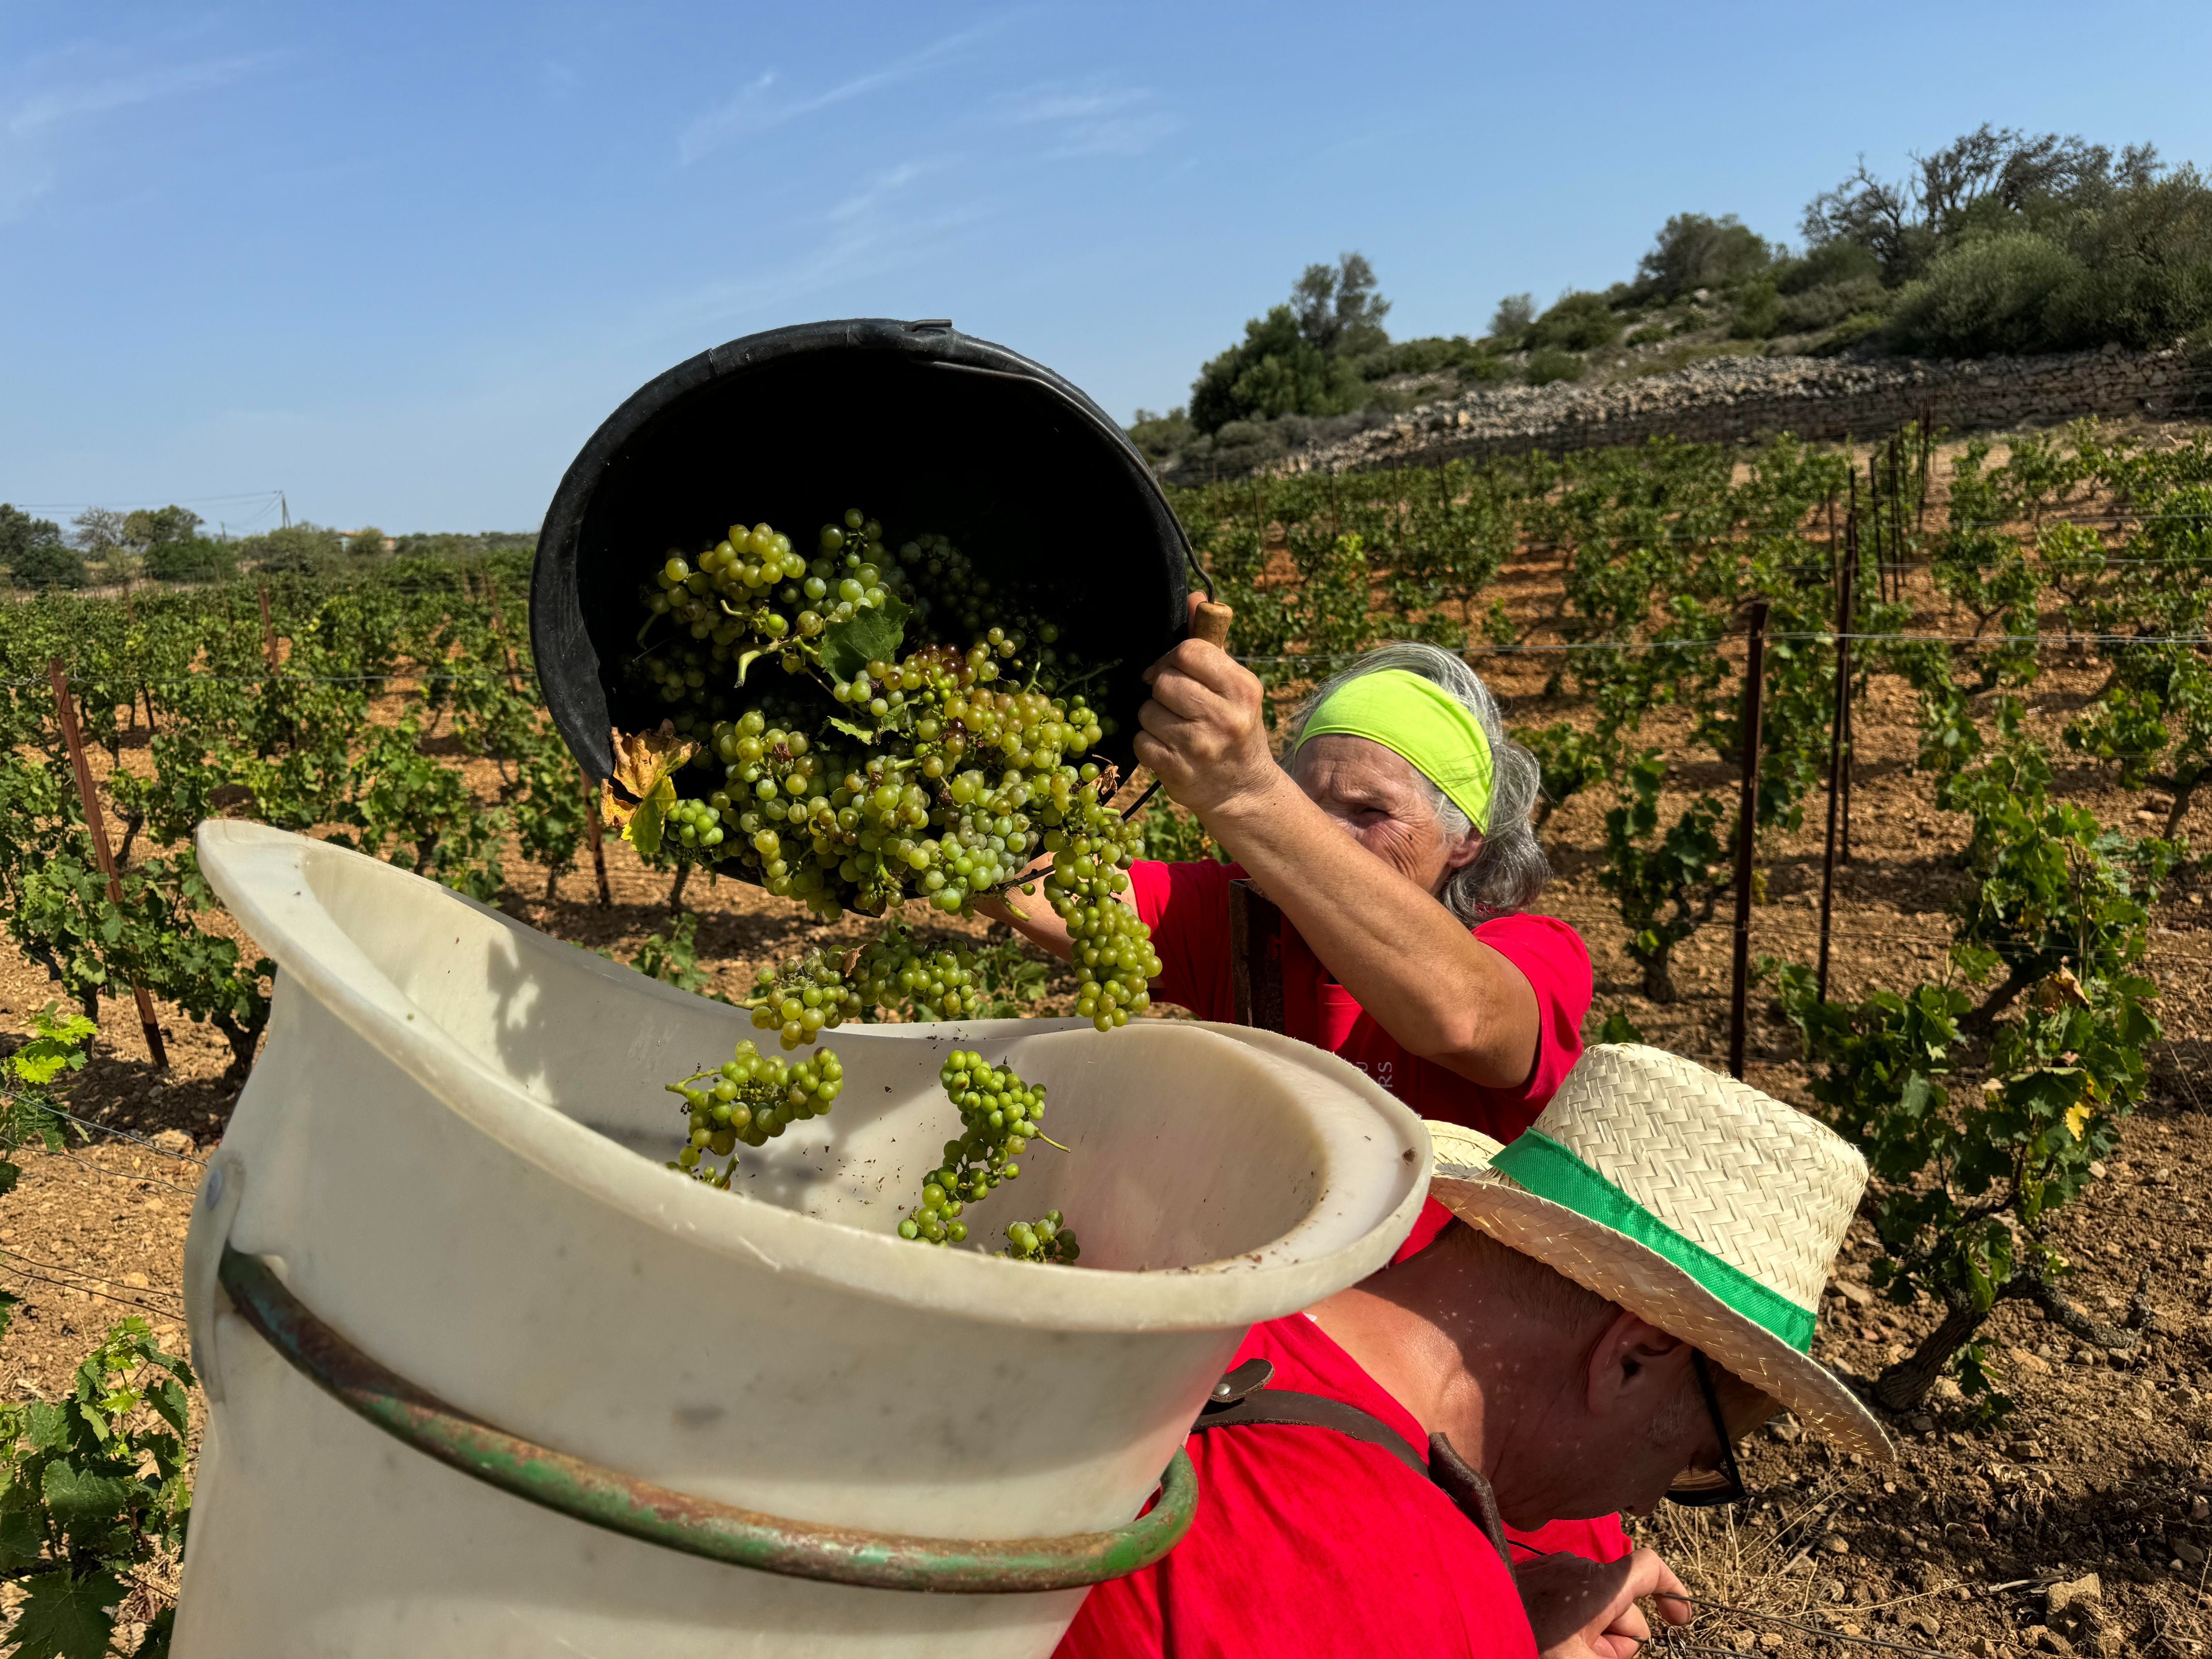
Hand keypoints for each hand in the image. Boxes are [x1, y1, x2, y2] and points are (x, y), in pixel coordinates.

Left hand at [1132, 595, 1278, 820]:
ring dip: (1154, 717)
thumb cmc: (1234, 728)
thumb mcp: (1234, 686)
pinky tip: (1169, 749)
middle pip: (1164, 681)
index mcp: (1241, 688)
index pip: (1188, 652)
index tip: (1174, 671)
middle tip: (1177, 704)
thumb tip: (1196, 597)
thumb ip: (1211, 643)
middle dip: (1163, 690)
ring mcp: (1199, 746)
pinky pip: (1142, 741)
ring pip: (1148, 711)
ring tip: (1175, 729)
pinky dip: (1149, 743)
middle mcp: (1223, 716)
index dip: (1172, 659)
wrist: (1243, 790)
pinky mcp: (1178, 771)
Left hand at [1515, 1548, 1691, 1658]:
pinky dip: (1571, 1626)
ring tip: (1565, 1652)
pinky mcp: (1532, 1579)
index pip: (1649, 1568)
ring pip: (1595, 1607)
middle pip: (1623, 1604)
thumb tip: (1635, 1641)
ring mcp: (1552, 1571)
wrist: (1466, 1635)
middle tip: (1590, 1656)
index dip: (1672, 1591)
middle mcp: (1577, 1568)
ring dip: (1593, 1637)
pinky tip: (1552, 1643)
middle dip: (1618, 1638)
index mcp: (1598, 1584)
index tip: (1679, 1621)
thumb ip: (1619, 1651)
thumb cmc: (1529, 1647)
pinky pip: (1567, 1601)